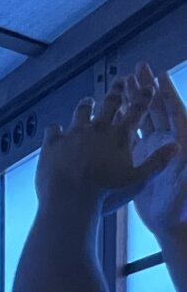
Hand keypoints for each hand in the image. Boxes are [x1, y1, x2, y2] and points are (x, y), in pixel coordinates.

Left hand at [36, 78, 177, 210]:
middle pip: (109, 102)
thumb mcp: (137, 180)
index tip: (148, 85)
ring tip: (88, 101)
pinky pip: (53, 129)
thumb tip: (176, 147)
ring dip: (87, 104)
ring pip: (81, 111)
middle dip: (117, 90)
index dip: (144, 96)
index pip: (137, 110)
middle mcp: (97, 128)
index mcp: (119, 135)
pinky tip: (56, 131)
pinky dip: (56, 130)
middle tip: (121, 81)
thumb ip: (157, 162)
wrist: (70, 200)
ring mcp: (73, 133)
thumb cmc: (105, 194)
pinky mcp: (52, 142)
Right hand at [130, 63, 186, 246]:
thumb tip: (184, 146)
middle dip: (148, 88)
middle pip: (157, 108)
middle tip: (138, 69)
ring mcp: (153, 149)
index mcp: (180, 142)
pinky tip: (111, 112)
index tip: (159, 75)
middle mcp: (167, 141)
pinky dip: (122, 121)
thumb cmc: (181, 205)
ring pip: (142, 118)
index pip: (174, 111)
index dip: (167, 93)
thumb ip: (186, 166)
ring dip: (134, 100)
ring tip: (123, 83)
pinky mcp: (140, 159)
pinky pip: (130, 134)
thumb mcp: (186, 185)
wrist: (169, 223)